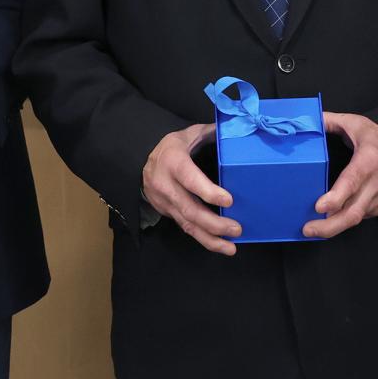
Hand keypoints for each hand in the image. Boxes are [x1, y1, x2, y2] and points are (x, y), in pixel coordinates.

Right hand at [142, 123, 240, 254]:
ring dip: (210, 238)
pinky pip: (185, 227)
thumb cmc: (172, 147)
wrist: (140, 160)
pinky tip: (220, 245)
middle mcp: (166, 184)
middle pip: (189, 209)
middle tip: (236, 228)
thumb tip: (237, 130)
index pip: (189, 179)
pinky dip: (203, 238)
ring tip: (231, 247)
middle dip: (214, 223)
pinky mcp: (166, 212)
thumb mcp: (188, 134)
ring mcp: (164, 202)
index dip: (208, 191)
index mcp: (172, 161)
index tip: (228, 200)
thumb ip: (210, 133)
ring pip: (186, 224)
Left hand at [304, 112, 377, 238]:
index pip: (352, 183)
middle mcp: (374, 185)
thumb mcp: (356, 123)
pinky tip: (324, 224)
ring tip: (310, 230)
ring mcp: (376, 199)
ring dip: (332, 228)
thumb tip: (310, 121)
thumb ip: (331, 121)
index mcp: (368, 161)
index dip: (336, 198)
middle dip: (329, 226)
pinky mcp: (376, 208)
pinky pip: (356, 218)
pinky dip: (340, 223)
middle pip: (353, 213)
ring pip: (354, 220)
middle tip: (307, 229)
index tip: (318, 206)